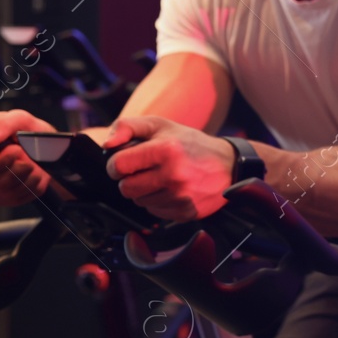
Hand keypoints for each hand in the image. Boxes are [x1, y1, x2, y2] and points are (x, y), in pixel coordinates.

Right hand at [0, 111, 56, 206]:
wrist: (34, 144)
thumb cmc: (18, 130)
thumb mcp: (16, 118)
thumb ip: (2, 125)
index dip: (1, 160)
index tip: (15, 149)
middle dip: (20, 167)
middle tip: (25, 154)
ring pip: (11, 193)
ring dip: (30, 176)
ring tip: (30, 161)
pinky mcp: (0, 199)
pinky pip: (22, 198)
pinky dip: (34, 185)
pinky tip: (30, 173)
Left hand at [103, 115, 234, 220]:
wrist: (229, 165)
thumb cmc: (191, 144)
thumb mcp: (160, 125)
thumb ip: (128, 126)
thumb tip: (107, 145)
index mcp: (165, 149)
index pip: (119, 165)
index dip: (116, 165)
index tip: (125, 163)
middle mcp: (174, 174)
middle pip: (126, 188)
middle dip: (130, 180)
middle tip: (145, 171)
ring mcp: (181, 196)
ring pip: (139, 201)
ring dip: (145, 192)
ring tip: (163, 179)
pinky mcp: (186, 211)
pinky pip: (155, 212)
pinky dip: (159, 202)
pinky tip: (172, 190)